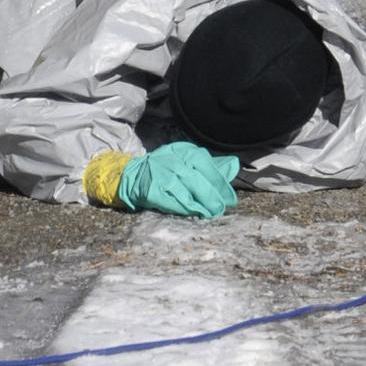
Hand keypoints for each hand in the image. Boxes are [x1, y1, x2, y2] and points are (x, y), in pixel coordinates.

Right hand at [117, 141, 238, 217]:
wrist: (131, 177)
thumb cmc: (166, 170)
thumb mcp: (186, 161)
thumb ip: (210, 166)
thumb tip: (234, 165)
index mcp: (183, 150)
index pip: (204, 162)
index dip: (219, 181)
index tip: (230, 197)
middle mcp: (171, 159)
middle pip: (196, 178)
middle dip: (212, 195)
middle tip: (222, 208)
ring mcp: (160, 174)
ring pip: (185, 190)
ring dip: (201, 205)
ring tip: (212, 214)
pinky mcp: (151, 190)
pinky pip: (172, 202)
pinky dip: (185, 209)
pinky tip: (195, 214)